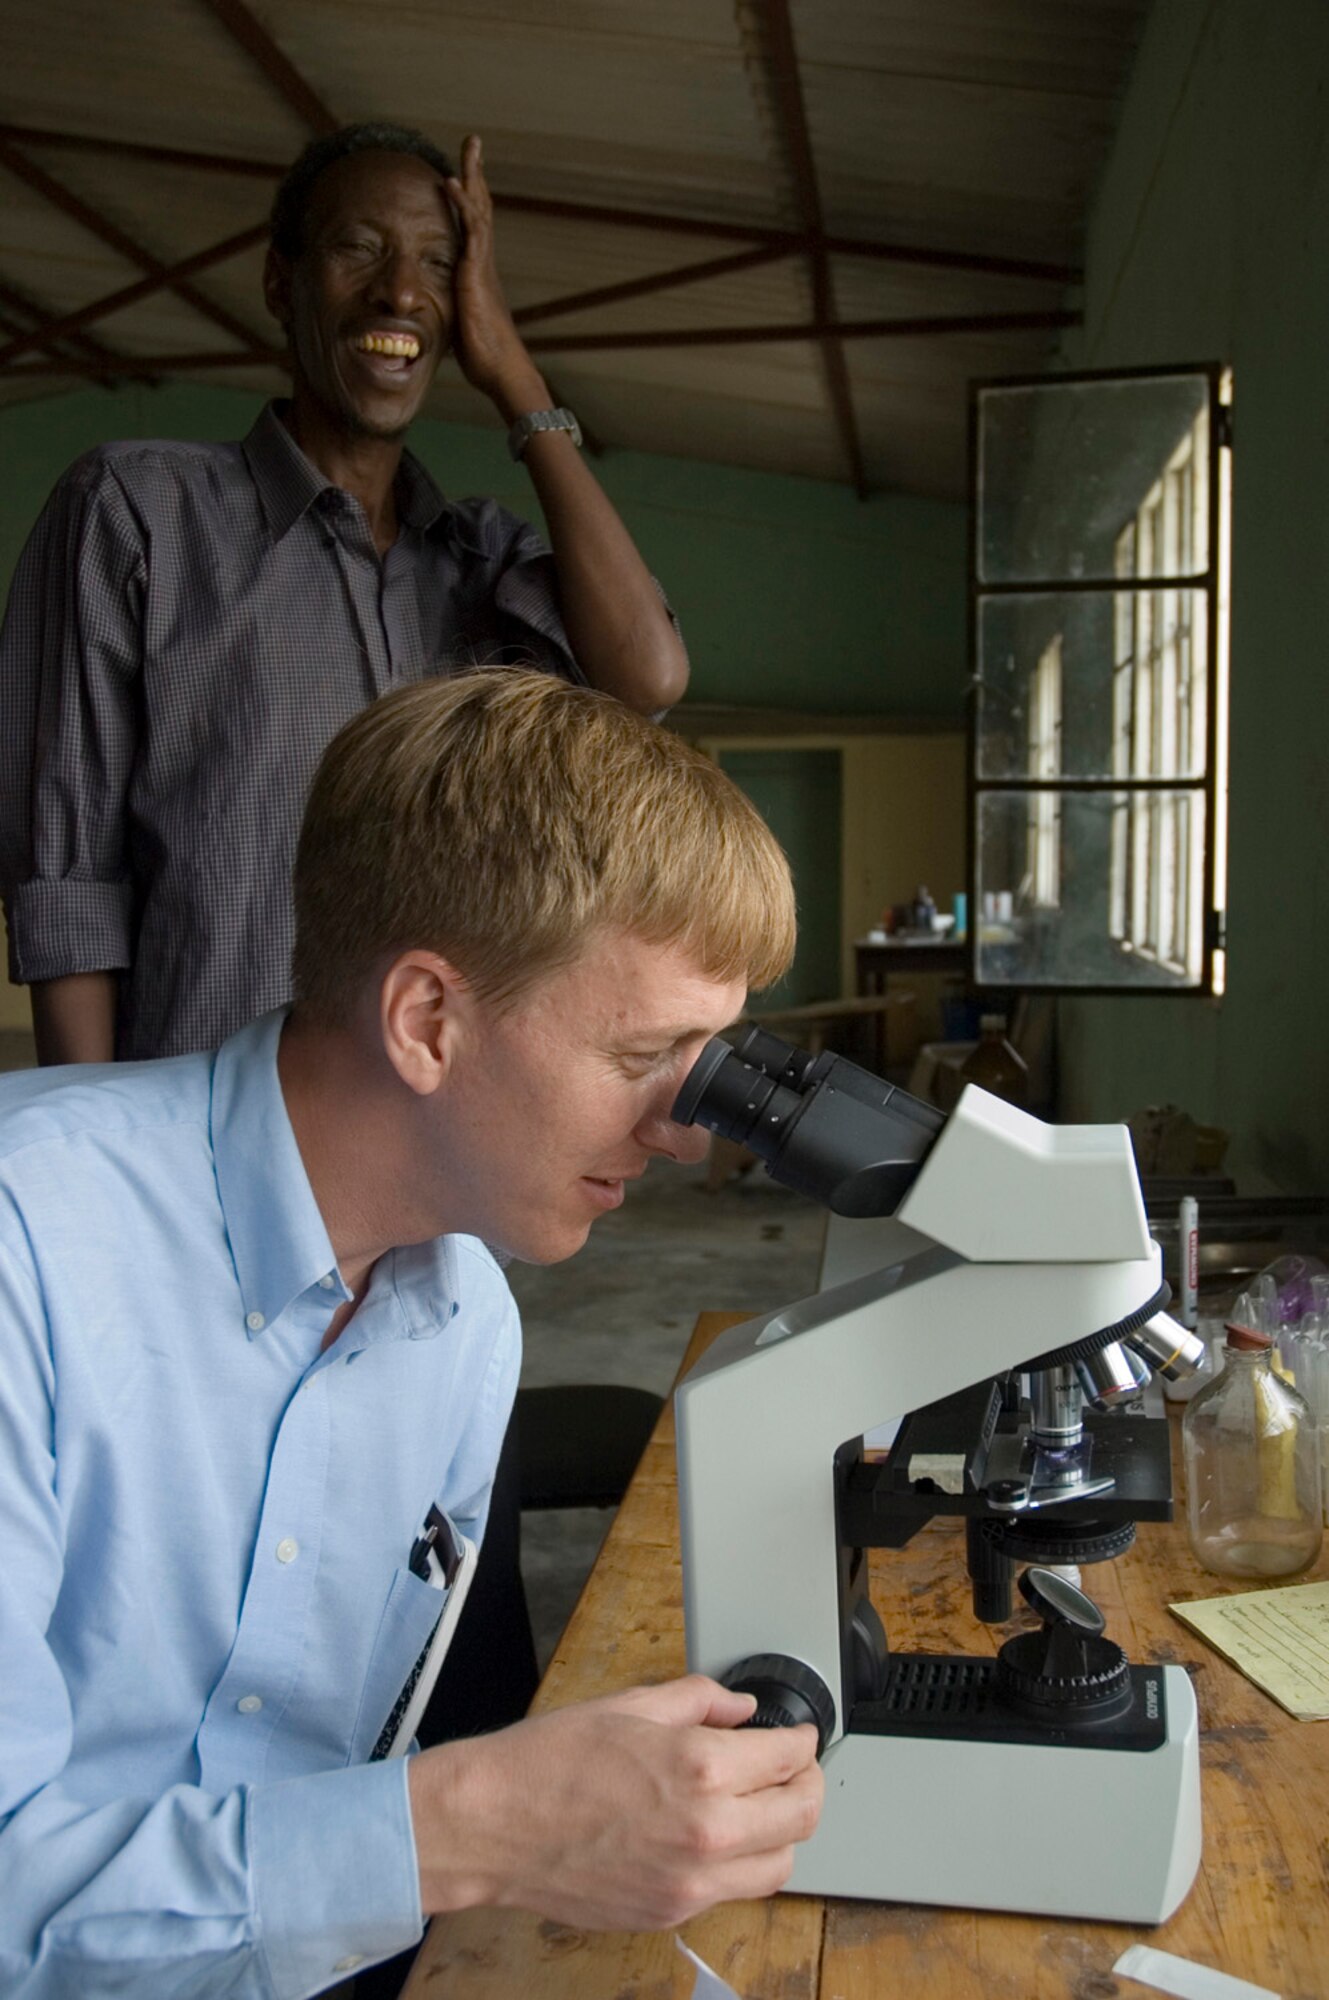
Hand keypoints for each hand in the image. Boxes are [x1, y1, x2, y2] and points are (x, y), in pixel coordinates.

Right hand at [408, 1673, 823, 1930]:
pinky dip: (739, 1865)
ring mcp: (691, 1883)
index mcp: (701, 1770)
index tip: (799, 1736)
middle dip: (807, 1785)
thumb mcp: (630, 1705)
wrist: (493, 1826)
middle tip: (795, 1768)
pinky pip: (732, 1893)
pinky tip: (716, 1837)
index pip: (790, 1759)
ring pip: (779, 1867)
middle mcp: (708, 1832)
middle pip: (802, 1817)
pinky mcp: (670, 1913)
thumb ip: (699, 1701)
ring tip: (762, 1806)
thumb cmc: (549, 1762)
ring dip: (782, 1833)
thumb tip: (740, 1709)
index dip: (802, 1741)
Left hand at [445, 134, 545, 415]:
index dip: (468, 196)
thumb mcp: (460, 323)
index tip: (461, 171)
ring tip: (470, 144)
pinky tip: (449, 182)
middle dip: (476, 173)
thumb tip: (435, 310)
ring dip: (473, 174)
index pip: (473, 224)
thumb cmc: (483, 356)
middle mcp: (482, 261)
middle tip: (473, 141)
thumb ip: (449, 306)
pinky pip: (469, 230)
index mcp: (477, 270)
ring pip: (479, 208)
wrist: (501, 370)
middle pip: (481, 206)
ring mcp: (481, 264)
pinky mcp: (476, 272)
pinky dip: (461, 203)